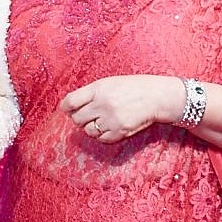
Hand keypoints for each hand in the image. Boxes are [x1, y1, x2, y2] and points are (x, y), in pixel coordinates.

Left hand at [58, 74, 182, 142]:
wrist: (156, 96)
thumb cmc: (131, 87)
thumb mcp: (108, 83)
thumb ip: (89, 93)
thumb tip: (69, 106)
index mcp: (98, 89)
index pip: (70, 102)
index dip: (66, 107)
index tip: (67, 109)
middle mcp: (103, 104)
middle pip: (77, 119)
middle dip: (80, 118)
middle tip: (88, 115)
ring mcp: (111, 119)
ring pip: (89, 130)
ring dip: (91, 127)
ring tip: (101, 120)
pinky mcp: (120, 131)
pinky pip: (102, 138)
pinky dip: (102, 135)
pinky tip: (109, 127)